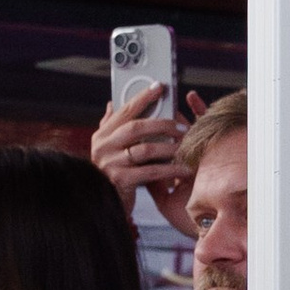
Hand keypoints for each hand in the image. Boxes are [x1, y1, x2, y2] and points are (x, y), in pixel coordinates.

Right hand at [92, 82, 202, 232]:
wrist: (101, 202)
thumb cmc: (111, 173)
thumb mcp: (106, 148)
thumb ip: (110, 126)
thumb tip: (111, 104)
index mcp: (102, 134)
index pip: (125, 110)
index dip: (143, 97)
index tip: (159, 87)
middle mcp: (104, 146)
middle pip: (136, 127)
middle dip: (163, 124)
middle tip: (183, 127)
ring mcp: (111, 163)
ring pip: (146, 149)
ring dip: (170, 148)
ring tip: (187, 148)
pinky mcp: (121, 180)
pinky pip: (151, 171)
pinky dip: (170, 169)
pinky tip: (184, 169)